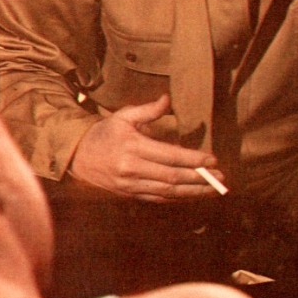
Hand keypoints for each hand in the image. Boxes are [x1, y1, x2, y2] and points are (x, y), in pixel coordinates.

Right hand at [67, 94, 224, 201]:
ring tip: (213, 189)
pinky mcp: (130, 194)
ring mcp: (131, 185)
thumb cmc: (103, 133)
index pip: (170, 156)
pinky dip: (178, 198)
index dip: (193, 159)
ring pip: (168, 191)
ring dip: (193, 192)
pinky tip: (193, 195)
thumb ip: (147, 110)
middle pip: (172, 177)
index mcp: (132, 148)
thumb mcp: (123, 116)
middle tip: (221, 177)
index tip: (212, 159)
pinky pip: (158, 198)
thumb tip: (168, 99)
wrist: (77, 157)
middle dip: (199, 178)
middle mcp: (132, 169)